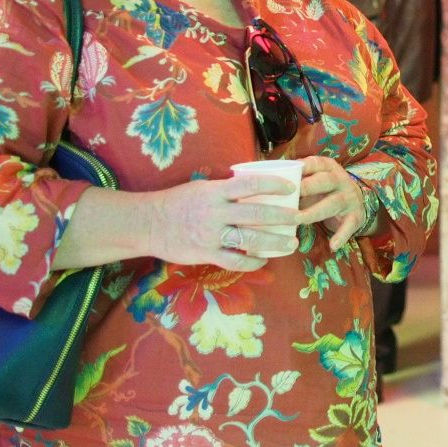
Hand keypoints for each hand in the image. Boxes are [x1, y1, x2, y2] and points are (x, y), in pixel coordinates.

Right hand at [149, 175, 298, 269]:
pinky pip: (235, 261)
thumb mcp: (202, 188)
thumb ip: (226, 189)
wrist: (147, 224)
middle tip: (300, 218)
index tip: (291, 188)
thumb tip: (253, 186)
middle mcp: (216, 212)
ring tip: (290, 243)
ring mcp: (212, 235)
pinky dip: (252, 262)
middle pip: (257, 214)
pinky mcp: (206, 254)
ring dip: (274, 243)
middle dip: (283, 217)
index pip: (251, 184)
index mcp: (216, 192)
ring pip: (250, 240)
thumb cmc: (177, 202)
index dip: (274, 185)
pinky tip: (264, 260)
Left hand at [297, 156, 371, 250]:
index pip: (316, 163)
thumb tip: (265, 190)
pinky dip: (342, 235)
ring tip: (300, 220)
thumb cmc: (323, 191)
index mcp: (327, 168)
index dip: (304, 167)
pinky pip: (349, 225)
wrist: (354, 201)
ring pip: (334, 203)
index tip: (289, 173)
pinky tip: (333, 245)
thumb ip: (295, 184)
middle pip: (325, 181)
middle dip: (310, 186)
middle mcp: (340, 180)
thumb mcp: (313, 182)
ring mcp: (349, 197)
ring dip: (316, 211)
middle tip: (293, 194)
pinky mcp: (355, 215)